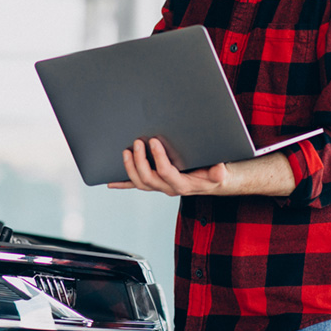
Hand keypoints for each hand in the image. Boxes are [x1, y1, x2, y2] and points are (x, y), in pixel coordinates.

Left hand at [107, 137, 231, 196]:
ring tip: (126, 151)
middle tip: (137, 142)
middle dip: (140, 161)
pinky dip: (122, 184)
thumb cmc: (213, 174)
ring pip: (139, 182)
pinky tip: (111, 183)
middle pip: (148, 179)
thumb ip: (218, 173)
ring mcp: (159, 186)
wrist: (211, 181)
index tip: (154, 142)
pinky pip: (136, 186)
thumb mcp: (220, 172)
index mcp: (183, 185)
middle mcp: (168, 188)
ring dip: (130, 168)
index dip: (159, 158)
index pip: (167, 173)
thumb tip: (220, 171)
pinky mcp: (154, 183)